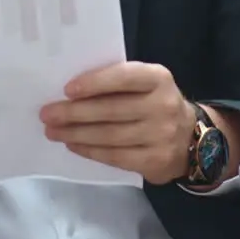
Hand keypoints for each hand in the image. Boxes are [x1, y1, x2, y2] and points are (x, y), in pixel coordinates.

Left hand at [40, 61, 192, 184]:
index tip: (67, 89)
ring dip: (76, 134)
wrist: (192, 139)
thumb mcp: (146, 84)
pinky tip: (73, 145)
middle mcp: (163, 105)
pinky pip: (115, 156)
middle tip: (47, 114)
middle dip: (74, 113)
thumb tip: (71, 91)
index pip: (124, 77)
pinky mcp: (155, 161)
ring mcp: (161, 135)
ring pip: (109, 136)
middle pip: (111, 110)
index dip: (95, 83)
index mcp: (158, 78)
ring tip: (53, 131)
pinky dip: (89, 151)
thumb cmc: (154, 102)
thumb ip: (118, 82)